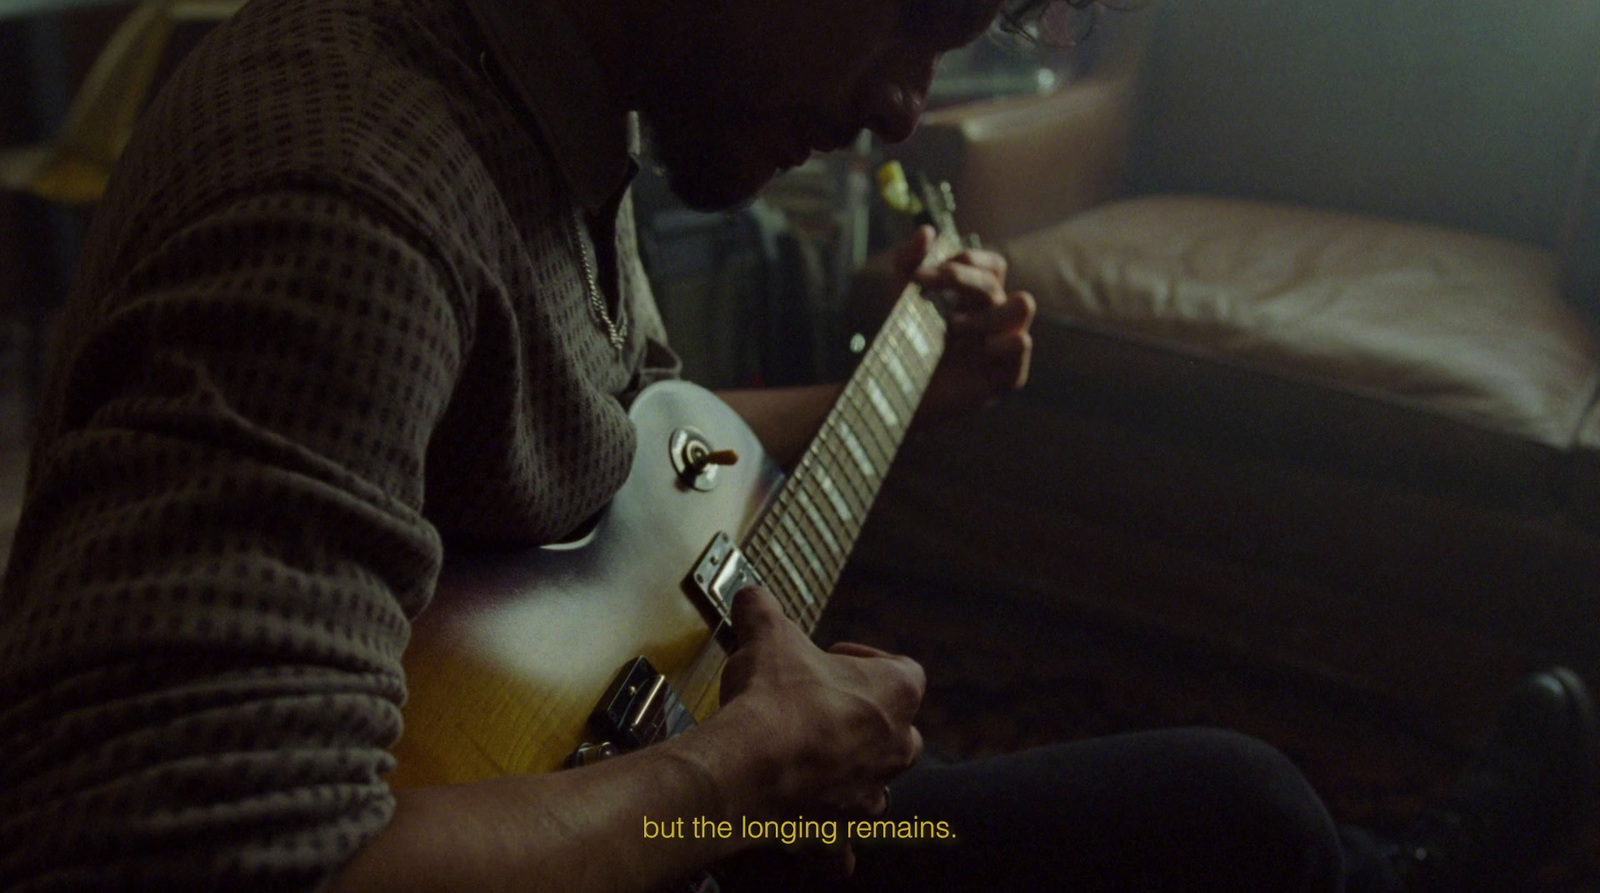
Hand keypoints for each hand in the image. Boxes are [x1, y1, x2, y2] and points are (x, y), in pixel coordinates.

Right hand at [718, 587, 924, 815]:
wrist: (749, 769)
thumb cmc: (773, 701)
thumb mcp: (768, 636)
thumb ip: (763, 610)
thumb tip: (752, 595)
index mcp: (897, 692)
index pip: (903, 669)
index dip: (865, 659)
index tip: (831, 656)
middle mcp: (897, 745)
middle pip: (896, 728)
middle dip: (861, 717)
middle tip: (818, 705)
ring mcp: (872, 791)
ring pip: (875, 780)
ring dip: (850, 770)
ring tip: (808, 757)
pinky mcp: (842, 828)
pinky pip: (846, 837)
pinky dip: (832, 834)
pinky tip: (812, 827)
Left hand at [893, 225, 1035, 427]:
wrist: (893, 392)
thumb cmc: (903, 345)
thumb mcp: (899, 298)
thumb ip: (908, 261)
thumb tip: (927, 230)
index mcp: (978, 297)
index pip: (991, 264)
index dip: (964, 260)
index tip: (924, 272)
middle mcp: (996, 317)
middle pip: (997, 281)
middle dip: (959, 280)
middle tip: (925, 290)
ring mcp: (1005, 345)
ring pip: (1022, 304)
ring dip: (982, 310)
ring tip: (951, 328)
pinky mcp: (1006, 375)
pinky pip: (1022, 345)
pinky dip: (1004, 340)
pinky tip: (978, 347)